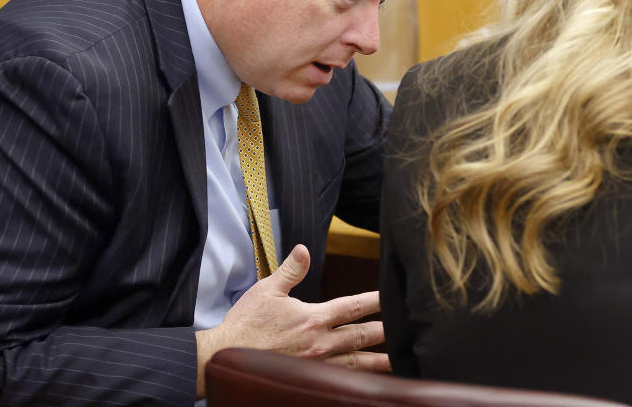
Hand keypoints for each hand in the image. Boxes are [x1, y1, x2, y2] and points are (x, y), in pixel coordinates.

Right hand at [194, 244, 388, 397]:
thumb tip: (304, 249)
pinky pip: (339, 380)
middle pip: (362, 336)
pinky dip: (355, 380)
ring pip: (356, 363)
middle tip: (407, 331)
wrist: (225, 356)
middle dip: (385, 332)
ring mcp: (317, 366)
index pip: (354, 306)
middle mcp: (321, 343)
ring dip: (378, 361)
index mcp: (314, 318)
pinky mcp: (308, 380)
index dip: (376, 300)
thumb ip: (291, 270)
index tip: (391, 297)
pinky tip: (365, 382)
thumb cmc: (246, 323)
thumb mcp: (268, 289)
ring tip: (397, 362)